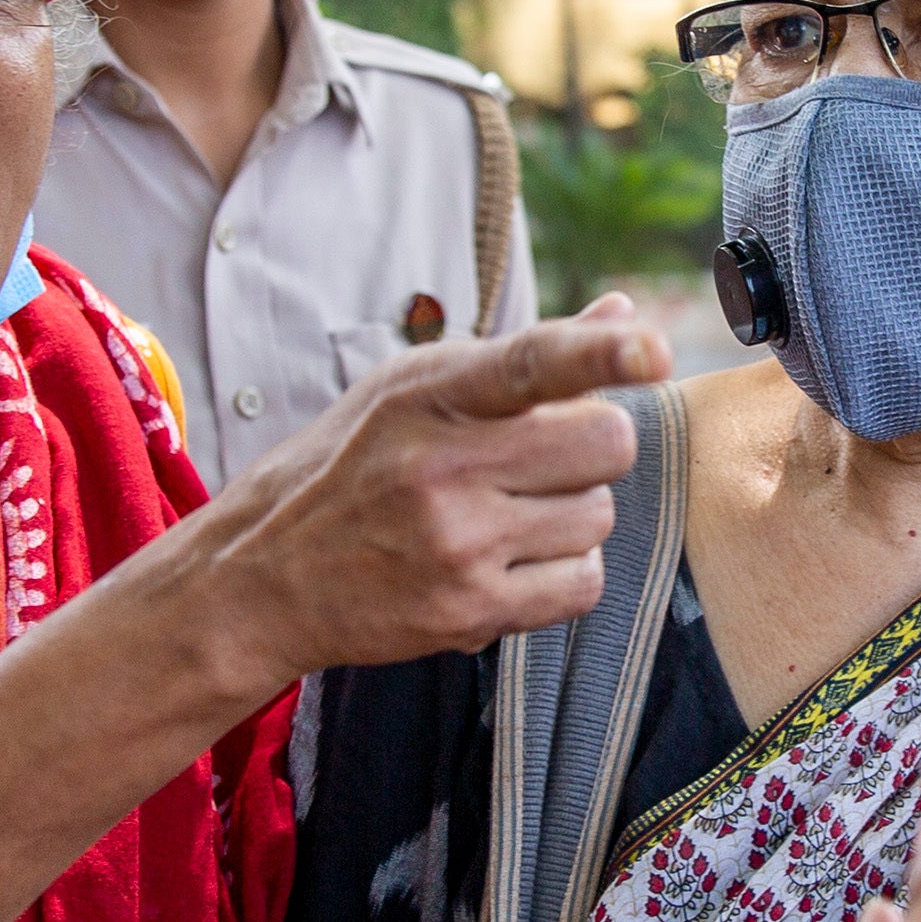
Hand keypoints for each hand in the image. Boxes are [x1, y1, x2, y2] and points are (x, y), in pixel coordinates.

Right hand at [196, 302, 670, 679]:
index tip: (655, 352)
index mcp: (430, 393)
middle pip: (604, 444)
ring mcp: (457, 543)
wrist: (265, 575)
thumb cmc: (353, 466)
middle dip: (593, 449)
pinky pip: (584, 582)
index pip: (531, 361)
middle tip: (543, 460)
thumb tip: (623, 311)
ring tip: (506, 515)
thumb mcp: (413, 391)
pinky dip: (565, 573)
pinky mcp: (470, 610)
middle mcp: (442, 465)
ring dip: (573, 515)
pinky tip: (511, 561)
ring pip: (600, 516)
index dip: (602, 354)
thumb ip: (523, 357)